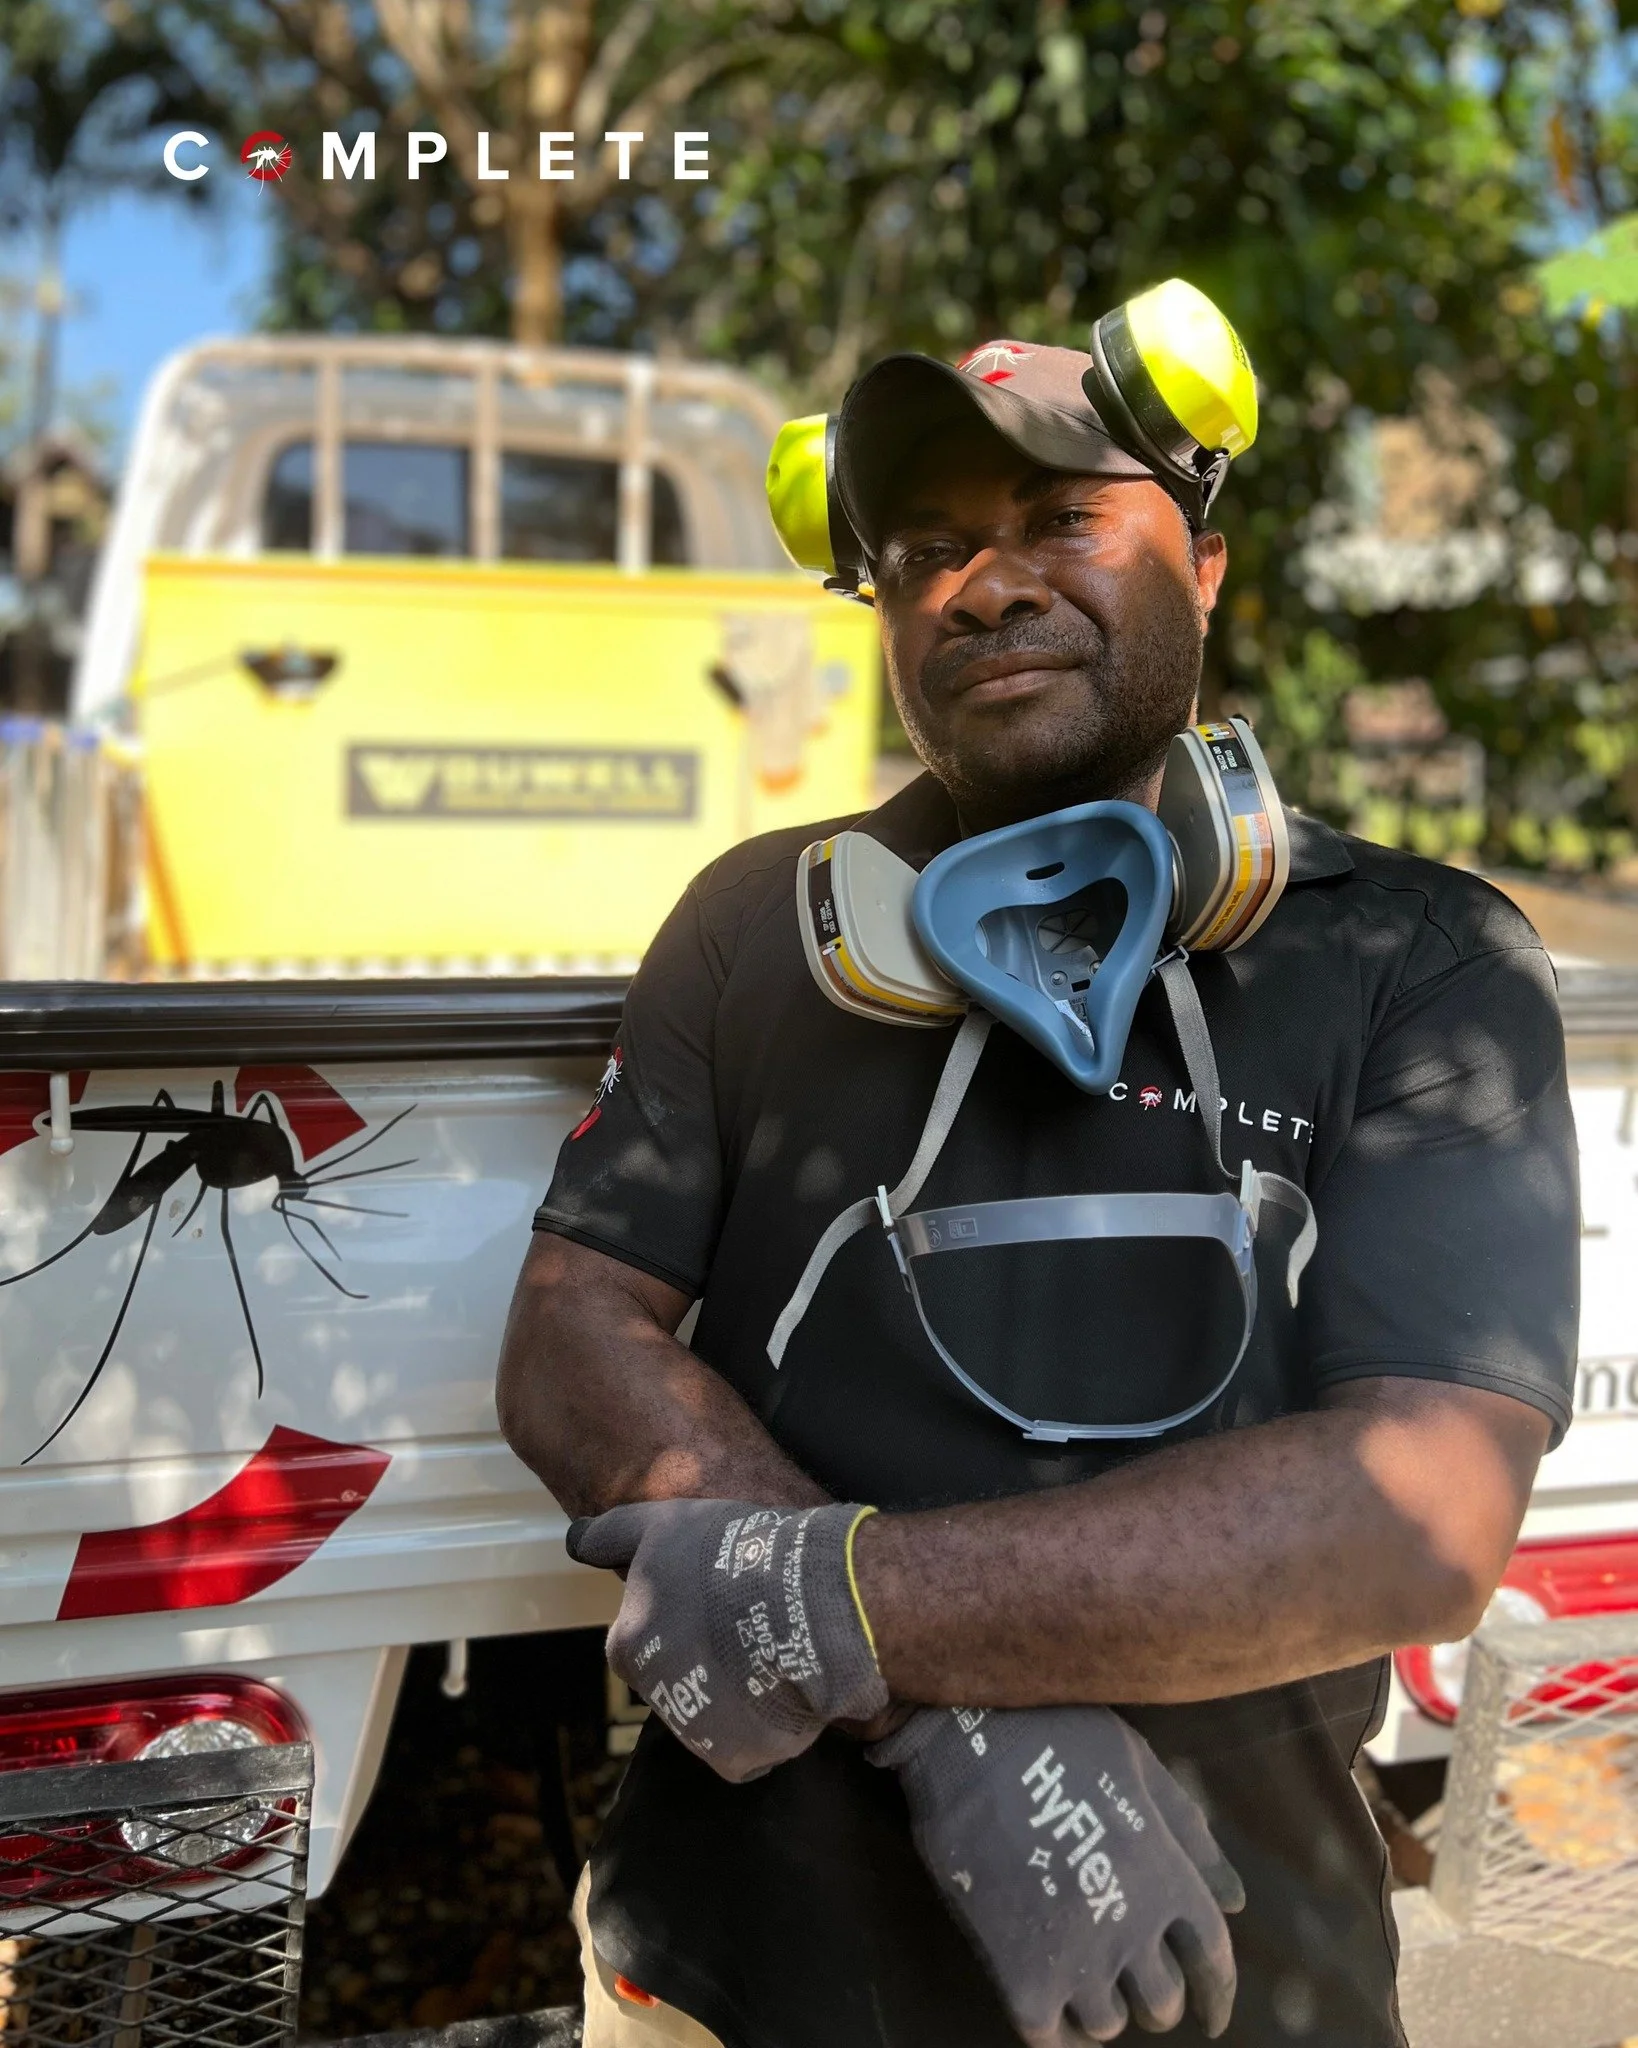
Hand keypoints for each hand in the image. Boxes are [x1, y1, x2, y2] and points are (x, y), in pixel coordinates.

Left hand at [568, 1498, 888, 1783]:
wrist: (801, 1604)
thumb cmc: (726, 1555)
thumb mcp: (661, 1524)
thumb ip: (611, 1535)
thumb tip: (573, 1540)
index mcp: (628, 1645)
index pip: (642, 1641)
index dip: (679, 1617)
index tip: (711, 1600)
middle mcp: (652, 1697)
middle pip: (675, 1681)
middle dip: (702, 1661)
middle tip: (742, 1625)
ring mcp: (695, 1734)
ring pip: (712, 1717)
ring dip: (735, 1694)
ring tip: (773, 1651)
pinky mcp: (737, 1759)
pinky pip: (747, 1748)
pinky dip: (764, 1728)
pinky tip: (784, 1689)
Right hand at [871, 1705, 1243, 2043]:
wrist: (966, 1736)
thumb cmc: (1056, 1735)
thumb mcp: (1138, 1765)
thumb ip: (1189, 1833)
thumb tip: (1237, 1901)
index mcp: (1166, 1876)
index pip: (1213, 1959)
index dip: (1217, 1994)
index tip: (1213, 2016)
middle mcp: (1132, 1927)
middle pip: (1161, 2001)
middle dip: (1153, 1996)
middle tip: (1129, 1977)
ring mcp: (1076, 1957)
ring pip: (1108, 2023)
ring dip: (1103, 2007)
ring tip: (1084, 1980)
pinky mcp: (1021, 1977)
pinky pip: (1052, 2037)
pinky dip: (1059, 2032)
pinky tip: (1051, 2011)